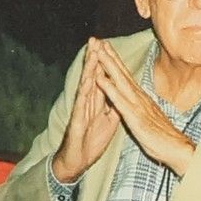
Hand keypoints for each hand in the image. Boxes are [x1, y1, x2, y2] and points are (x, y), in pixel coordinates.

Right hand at [50, 44, 121, 183]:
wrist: (78, 162)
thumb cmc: (91, 142)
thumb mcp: (109, 122)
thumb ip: (115, 107)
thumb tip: (123, 95)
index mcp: (97, 103)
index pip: (102, 78)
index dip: (105, 62)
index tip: (108, 45)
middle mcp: (88, 103)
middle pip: (92, 77)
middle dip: (94, 58)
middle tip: (96, 39)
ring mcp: (81, 111)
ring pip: (86, 86)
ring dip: (88, 69)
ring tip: (91, 53)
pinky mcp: (77, 122)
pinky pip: (82, 106)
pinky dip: (84, 93)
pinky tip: (87, 82)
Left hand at [88, 36, 195, 176]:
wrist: (176, 148)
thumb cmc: (162, 136)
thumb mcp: (148, 117)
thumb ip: (141, 107)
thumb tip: (136, 100)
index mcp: (140, 98)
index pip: (125, 75)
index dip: (115, 61)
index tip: (105, 47)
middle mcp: (139, 97)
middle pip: (122, 72)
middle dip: (109, 56)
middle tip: (98, 40)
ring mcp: (137, 106)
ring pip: (120, 81)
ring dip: (108, 66)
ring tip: (98, 52)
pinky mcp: (135, 117)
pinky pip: (119, 101)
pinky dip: (109, 89)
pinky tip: (100, 79)